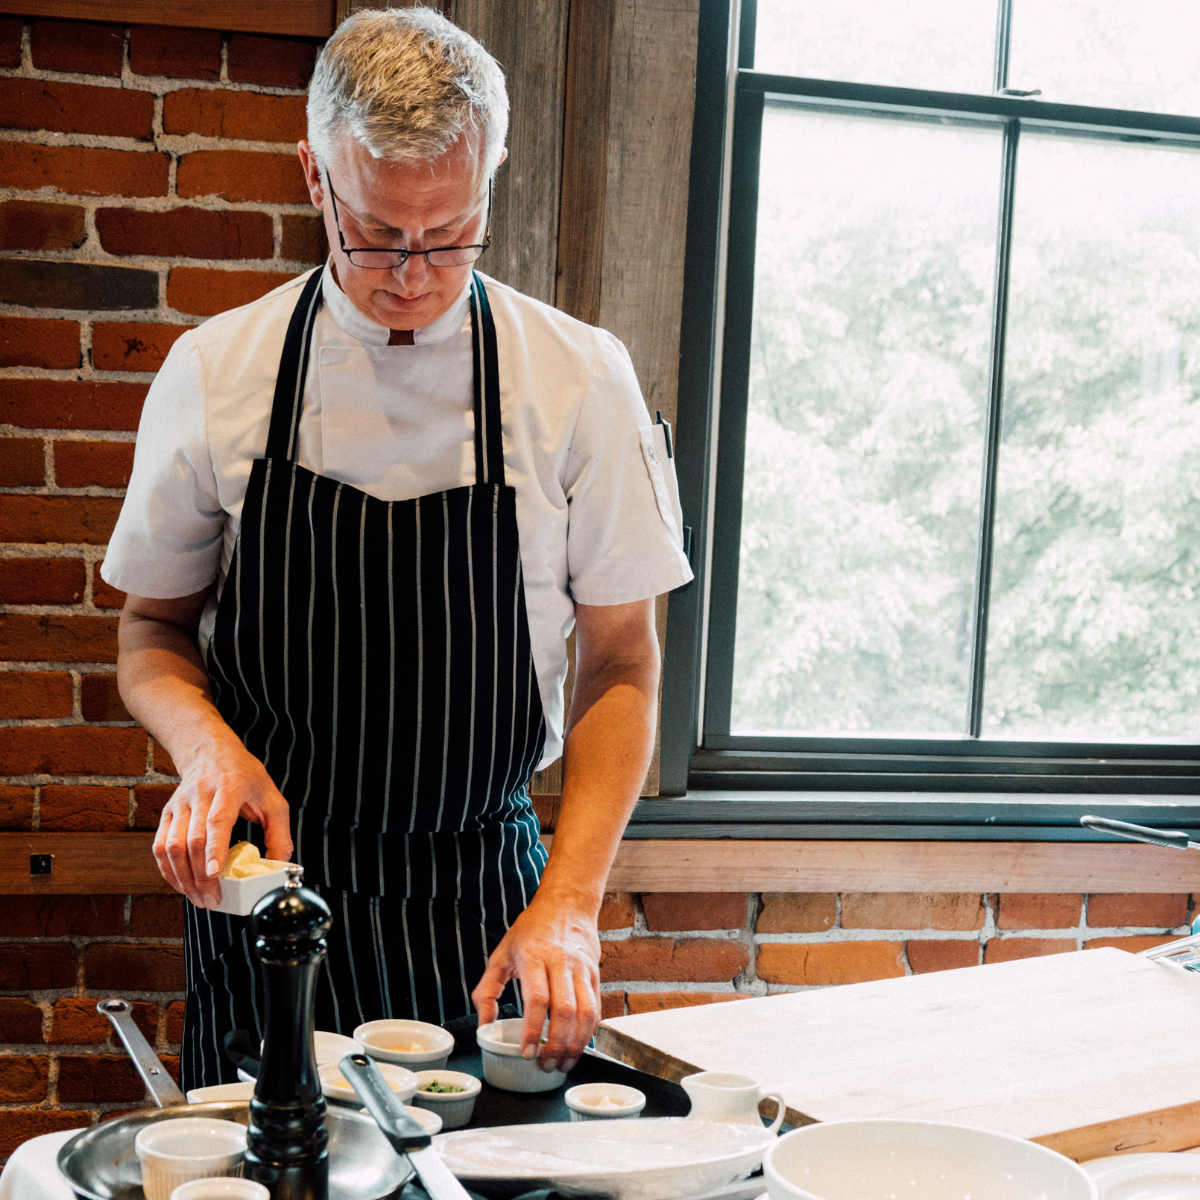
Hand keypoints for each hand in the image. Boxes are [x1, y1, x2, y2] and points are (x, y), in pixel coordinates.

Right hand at [152, 744, 291, 908]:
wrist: (211, 752)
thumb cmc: (245, 776)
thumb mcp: (272, 798)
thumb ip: (279, 833)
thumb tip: (278, 866)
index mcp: (229, 787)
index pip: (216, 820)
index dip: (215, 849)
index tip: (216, 874)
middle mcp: (199, 794)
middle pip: (192, 840)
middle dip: (200, 876)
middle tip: (213, 900)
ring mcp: (179, 804)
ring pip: (172, 846)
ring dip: (183, 877)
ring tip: (199, 898)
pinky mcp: (167, 813)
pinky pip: (160, 846)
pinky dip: (168, 870)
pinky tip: (182, 885)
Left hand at [471, 895, 600, 1072]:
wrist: (566, 904)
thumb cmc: (530, 930)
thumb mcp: (501, 953)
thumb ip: (487, 989)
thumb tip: (484, 1024)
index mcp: (534, 956)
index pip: (537, 999)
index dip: (533, 1029)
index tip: (527, 1051)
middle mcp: (561, 962)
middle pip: (565, 1010)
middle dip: (557, 1044)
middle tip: (546, 1065)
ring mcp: (581, 968)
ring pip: (586, 1012)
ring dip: (577, 1043)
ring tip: (564, 1062)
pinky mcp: (595, 973)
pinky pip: (596, 1007)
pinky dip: (589, 1032)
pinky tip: (578, 1045)